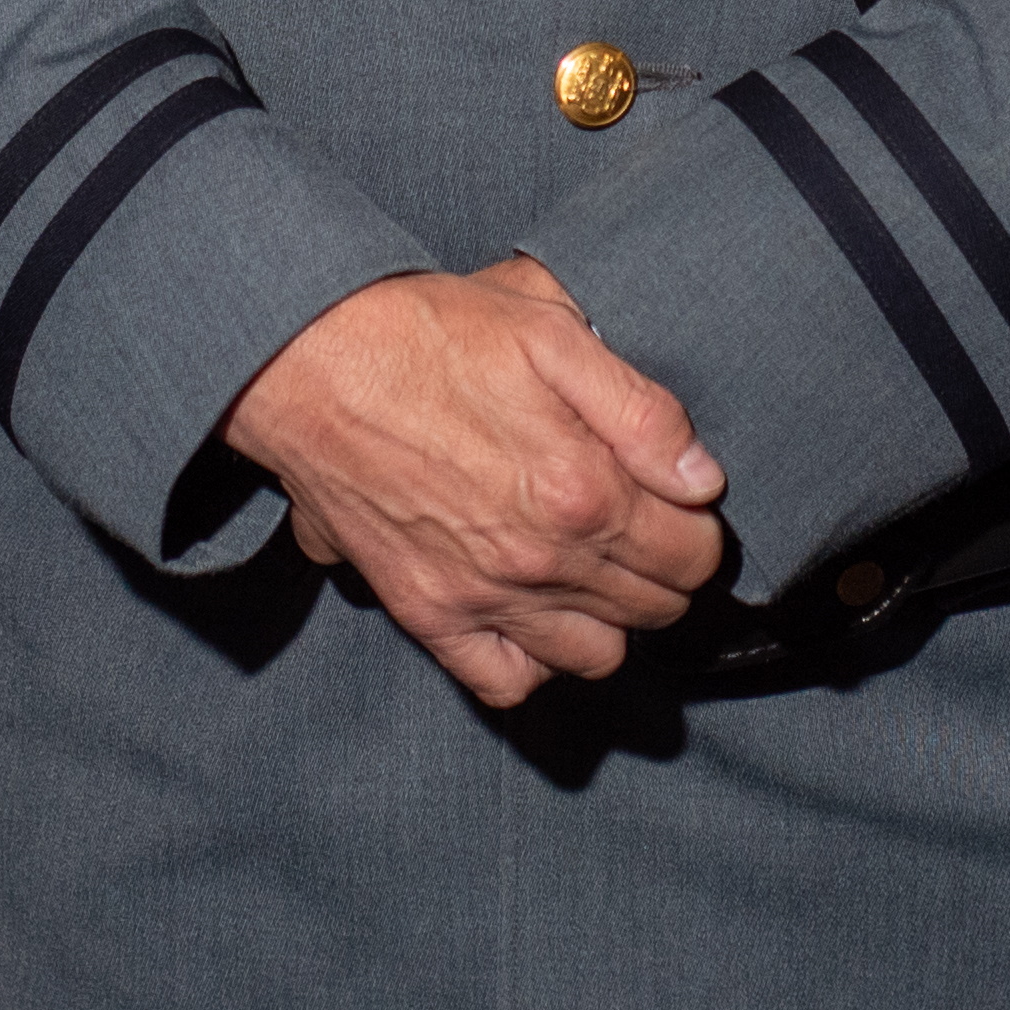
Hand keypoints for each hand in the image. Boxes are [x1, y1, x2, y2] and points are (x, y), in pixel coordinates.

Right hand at [221, 255, 727, 707]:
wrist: (307, 362)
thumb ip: (642, 411)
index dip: (698, 522)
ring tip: (593, 566)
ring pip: (597, 657)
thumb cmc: (427, 333)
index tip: (676, 496)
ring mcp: (483, 597)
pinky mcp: (428, 616)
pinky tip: (534, 613)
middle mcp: (541, 560)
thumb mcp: (551, 327)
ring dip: (611, 616)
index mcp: (584, 489)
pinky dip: (534, 660)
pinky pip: (508, 682)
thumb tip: (702, 479)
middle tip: (636, 521)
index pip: (696, 552)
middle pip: (656, 607)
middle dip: (664, 567)